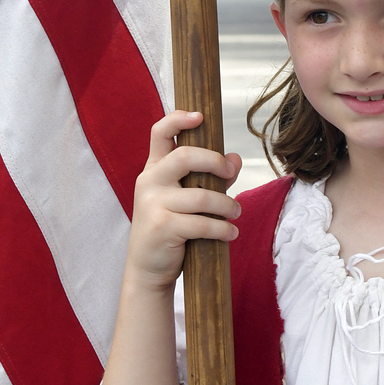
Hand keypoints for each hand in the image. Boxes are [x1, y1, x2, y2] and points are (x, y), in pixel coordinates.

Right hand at [124, 114, 241, 293]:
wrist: (147, 268)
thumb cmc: (170, 228)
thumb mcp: (185, 199)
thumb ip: (210, 178)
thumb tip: (235, 159)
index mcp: (154, 169)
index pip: (159, 133)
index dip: (178, 119)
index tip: (200, 116)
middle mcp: (150, 182)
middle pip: (185, 156)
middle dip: (215, 161)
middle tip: (230, 172)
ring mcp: (153, 204)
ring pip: (200, 195)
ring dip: (226, 204)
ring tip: (236, 212)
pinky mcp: (162, 227)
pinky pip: (201, 223)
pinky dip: (222, 228)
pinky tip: (231, 233)